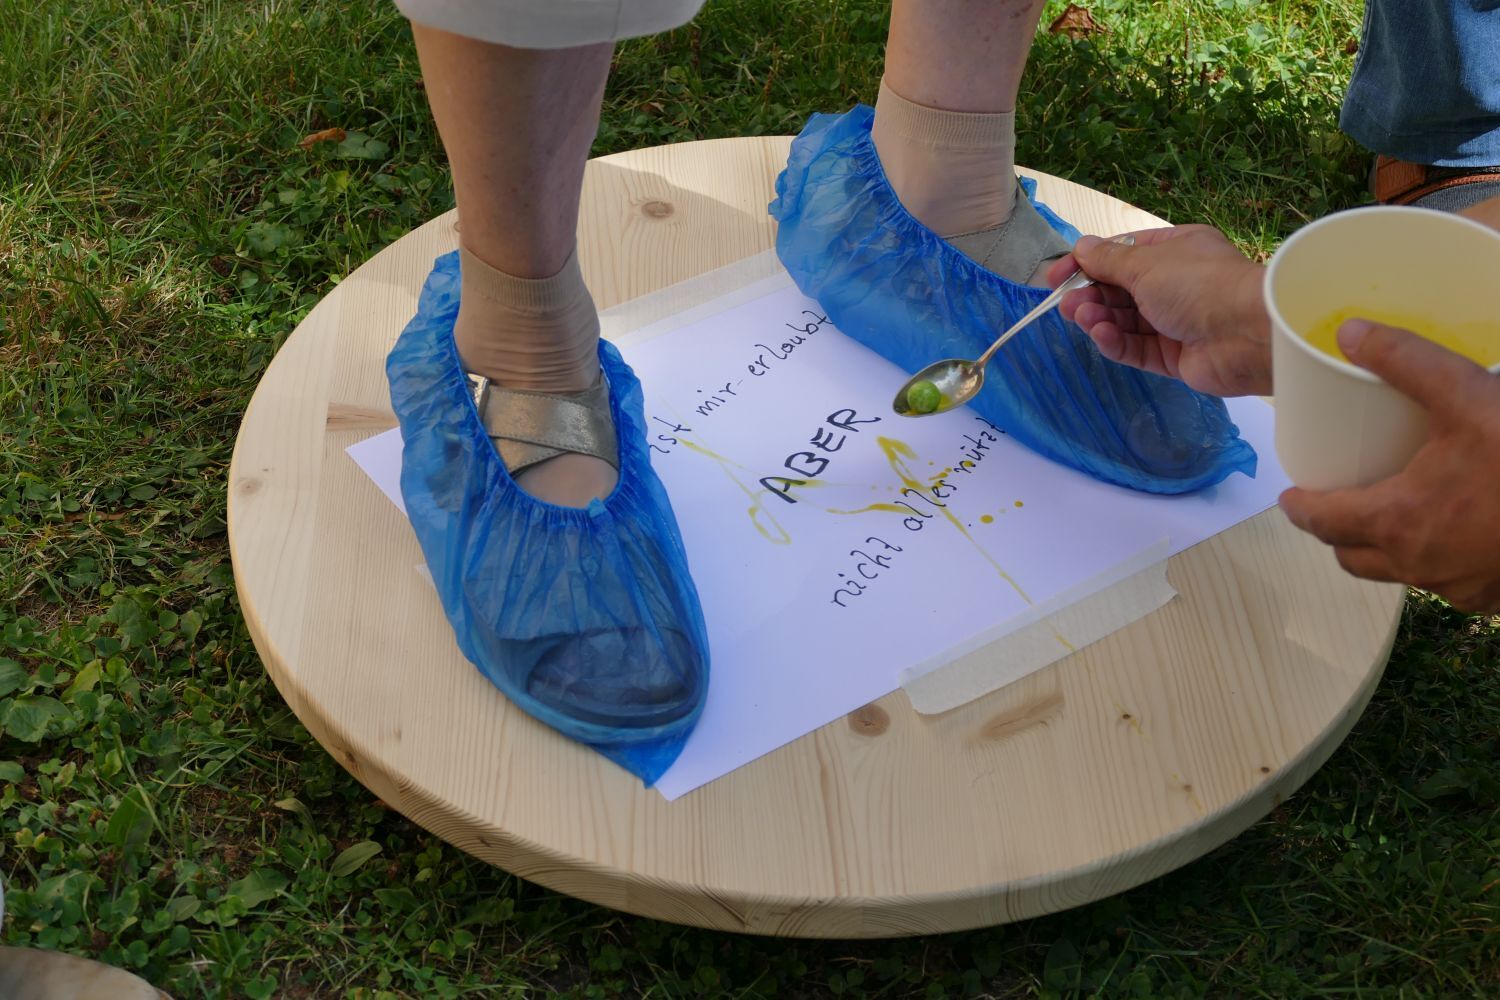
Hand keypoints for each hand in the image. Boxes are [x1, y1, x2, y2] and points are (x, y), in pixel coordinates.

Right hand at [1047, 226, 1272, 396]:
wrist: (1247, 333)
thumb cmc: (1197, 283)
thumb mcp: (1146, 262)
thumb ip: (1109, 260)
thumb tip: (1081, 246)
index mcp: (1175, 251)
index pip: (1123, 254)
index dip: (1088, 263)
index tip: (1056, 276)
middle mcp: (1175, 284)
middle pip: (1121, 290)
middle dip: (1091, 295)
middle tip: (1065, 304)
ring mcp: (1175, 322)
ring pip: (1126, 320)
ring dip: (1100, 317)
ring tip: (1081, 317)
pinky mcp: (1174, 356)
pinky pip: (1137, 348)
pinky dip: (1116, 342)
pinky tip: (1101, 335)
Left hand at [1279, 320, 1499, 612]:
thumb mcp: (1468, 396)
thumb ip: (1406, 361)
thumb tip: (1349, 332)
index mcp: (1397, 520)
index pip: (1323, 522)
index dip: (1300, 509)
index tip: (1289, 497)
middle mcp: (1418, 563)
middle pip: (1352, 556)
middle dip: (1336, 533)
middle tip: (1334, 504)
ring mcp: (1459, 587)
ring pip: (1399, 573)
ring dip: (1385, 550)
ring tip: (1392, 515)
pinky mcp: (1494, 595)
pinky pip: (1448, 585)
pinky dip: (1437, 562)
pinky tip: (1454, 534)